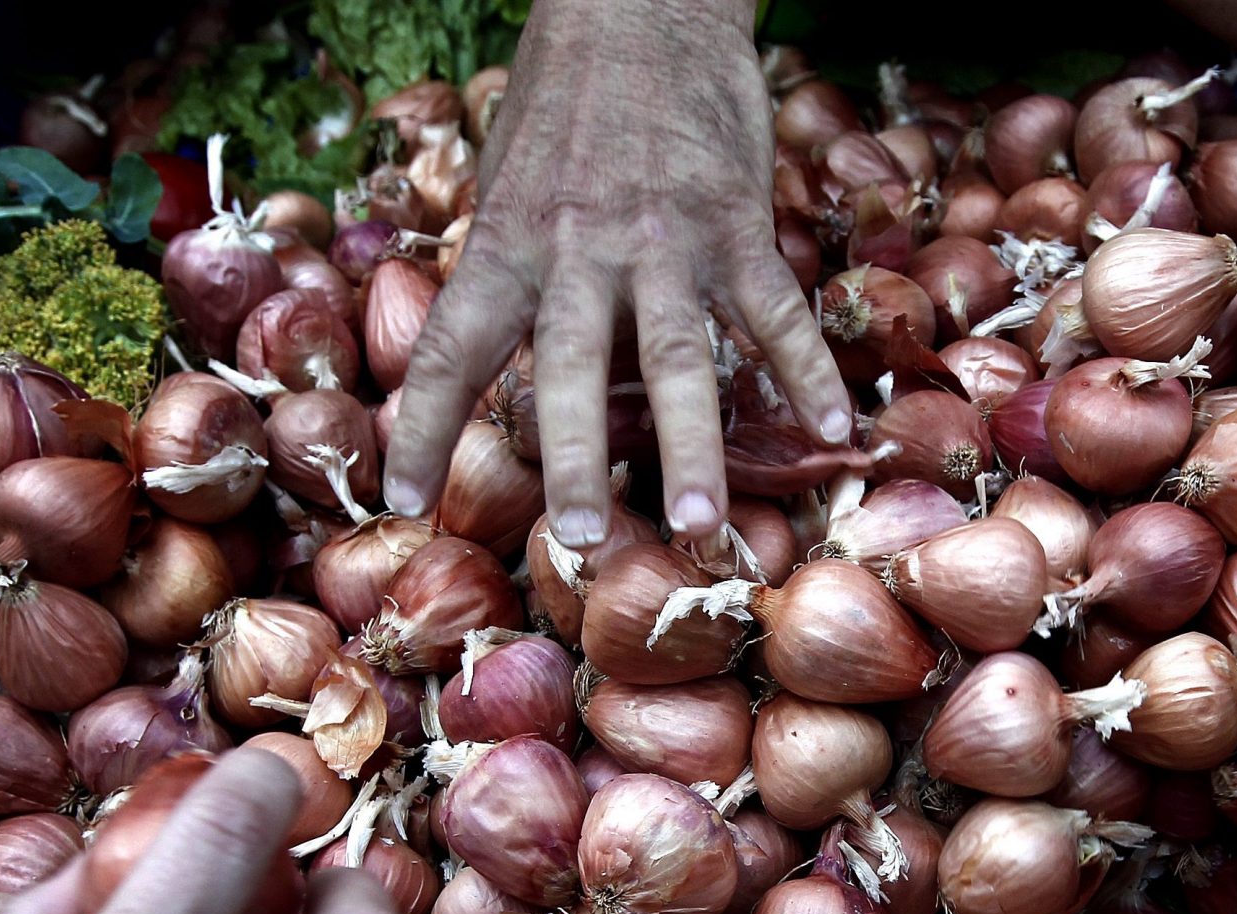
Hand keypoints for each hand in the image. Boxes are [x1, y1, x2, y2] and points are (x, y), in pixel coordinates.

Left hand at [380, 0, 851, 547]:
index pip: (452, 346)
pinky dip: (806, 371)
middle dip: (575, 458)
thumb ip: (510, 269)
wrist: (642, 0)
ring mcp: (664, 238)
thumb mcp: (509, 180)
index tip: (402, 497)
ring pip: (680, 356)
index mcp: (509, 239)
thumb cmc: (568, 98)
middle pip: (572, 368)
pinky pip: (774, 310)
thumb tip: (495, 355)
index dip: (422, 425)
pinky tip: (834, 429)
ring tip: (698, 522)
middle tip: (581, 536)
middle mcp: (580, 247)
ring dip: (692, 446)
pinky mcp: (736, 221)